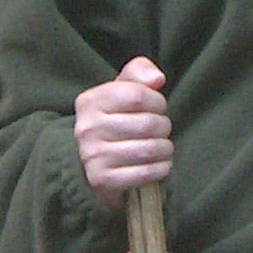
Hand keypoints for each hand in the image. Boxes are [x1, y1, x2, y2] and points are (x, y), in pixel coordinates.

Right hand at [74, 56, 170, 208]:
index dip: (157, 101)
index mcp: (89, 101)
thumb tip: (157, 79)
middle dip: (164, 126)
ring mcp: (93, 156)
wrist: (91, 162)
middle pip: (147, 124)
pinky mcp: (102, 181)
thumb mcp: (122, 89)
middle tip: (161, 129)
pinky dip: (161, 168)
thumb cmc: (115, 118)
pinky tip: (160, 164)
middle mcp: (87, 128)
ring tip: (163, 147)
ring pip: (149, 149)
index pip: (137, 95)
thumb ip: (139, 72)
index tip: (158, 107)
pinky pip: (145, 173)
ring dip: (165, 148)